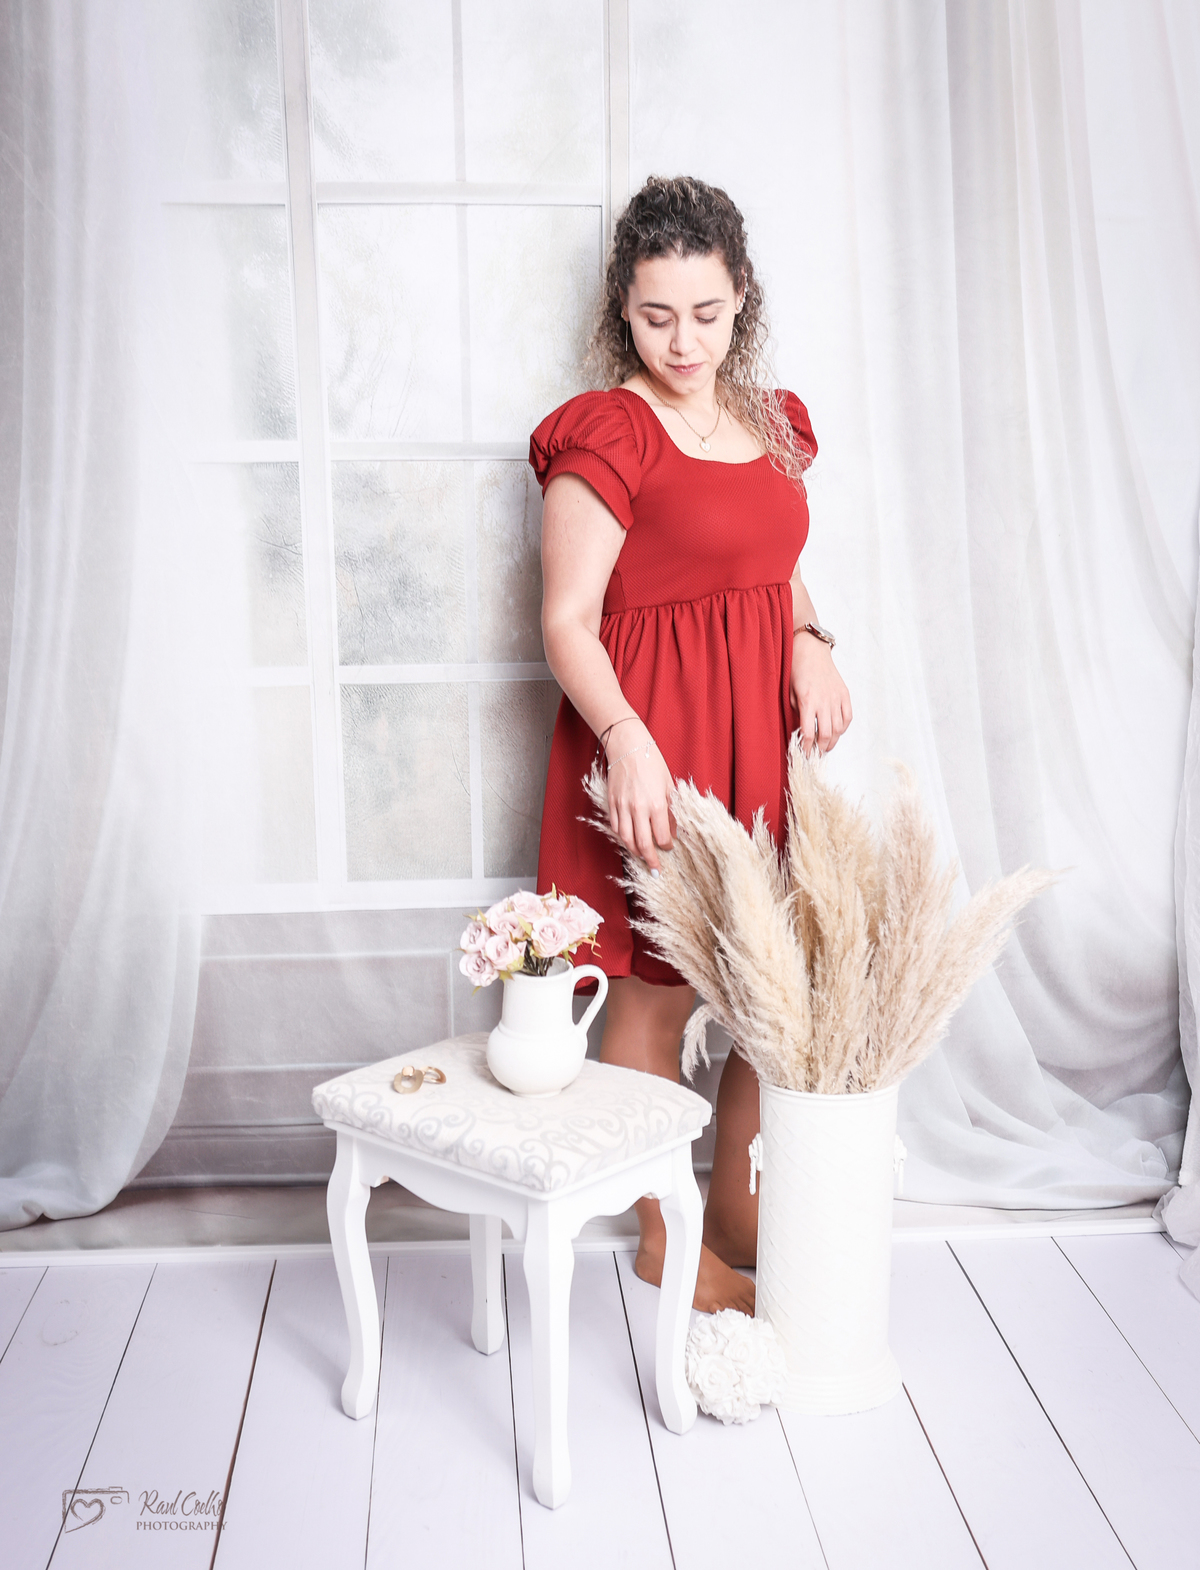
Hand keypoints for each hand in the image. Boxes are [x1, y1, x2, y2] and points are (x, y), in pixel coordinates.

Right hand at [606, 720, 674, 872]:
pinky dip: (622, 837)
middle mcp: (638, 809)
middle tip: (655, 869)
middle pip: (643, 844)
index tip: (669, 848)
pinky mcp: (611, 803)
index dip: (666, 846)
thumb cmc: (652, 763)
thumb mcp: (668, 785)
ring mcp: (622, 807)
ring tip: (641, 856)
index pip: (661, 837)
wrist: (628, 747)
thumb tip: (672, 830)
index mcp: (655, 804)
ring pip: (626, 839)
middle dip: (650, 860)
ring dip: (634, 851)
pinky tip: (629, 840)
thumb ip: (670, 810)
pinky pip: (616, 827)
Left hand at [790, 633, 851, 754]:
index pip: (808, 733)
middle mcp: (824, 701)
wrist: (811, 650)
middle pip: (826, 735)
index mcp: (808, 701)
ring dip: (832, 742)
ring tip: (825, 747)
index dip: (806, 747)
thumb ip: (797, 712)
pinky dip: (843, 728)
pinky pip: (847, 717)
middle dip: (820, 749)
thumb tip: (803, 730)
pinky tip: (836, 732)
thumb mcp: (790, 693)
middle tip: (815, 755)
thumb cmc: (796, 669)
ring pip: (838, 729)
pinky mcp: (844, 694)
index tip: (804, 754)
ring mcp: (836, 698)